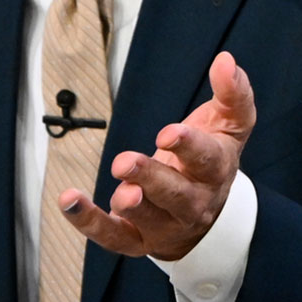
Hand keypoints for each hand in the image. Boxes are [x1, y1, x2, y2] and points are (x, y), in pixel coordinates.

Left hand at [61, 51, 255, 260]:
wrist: (207, 215)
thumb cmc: (210, 160)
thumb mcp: (228, 125)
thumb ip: (232, 93)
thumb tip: (226, 61)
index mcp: (214, 171)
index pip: (206, 161)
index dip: (189, 147)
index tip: (168, 133)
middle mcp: (193, 203)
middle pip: (175, 195)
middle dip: (150, 178)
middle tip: (125, 162)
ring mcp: (166, 225)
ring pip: (148, 220)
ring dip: (130, 206)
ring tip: (118, 193)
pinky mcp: (138, 240)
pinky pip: (112, 236)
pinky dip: (88, 221)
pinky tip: (70, 200)